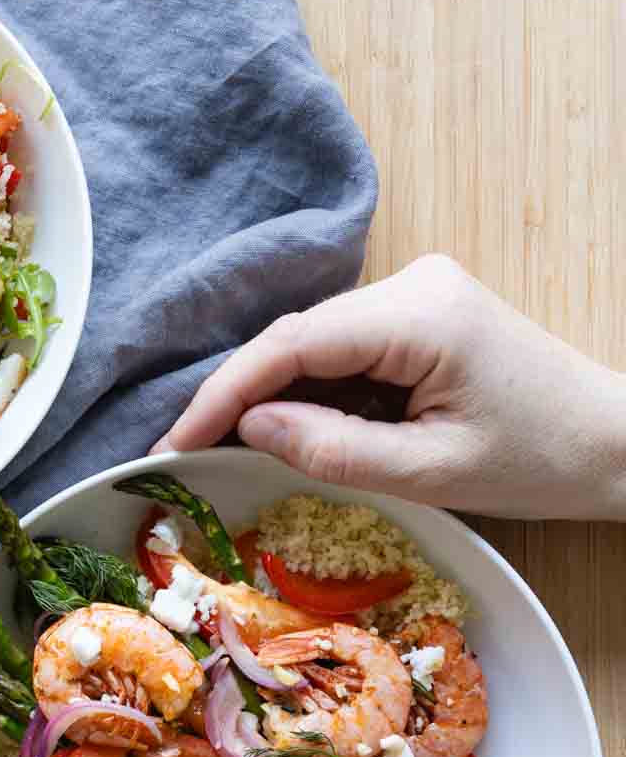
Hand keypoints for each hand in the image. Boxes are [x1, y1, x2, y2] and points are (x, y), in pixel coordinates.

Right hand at [153, 254, 625, 519]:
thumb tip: (249, 425)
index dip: (223, 392)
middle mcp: (413, 283)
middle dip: (237, 396)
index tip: (174, 443)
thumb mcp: (430, 472)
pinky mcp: (421, 314)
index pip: (291, 343)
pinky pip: (344, 351)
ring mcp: (417, 292)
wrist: (613, 443)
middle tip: (182, 455)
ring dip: (274, 397)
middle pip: (295, 337)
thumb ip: (334, 448)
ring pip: (315, 344)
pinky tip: (291, 434)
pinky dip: (312, 394)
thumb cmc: (539, 462)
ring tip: (225, 454)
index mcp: (419, 313)